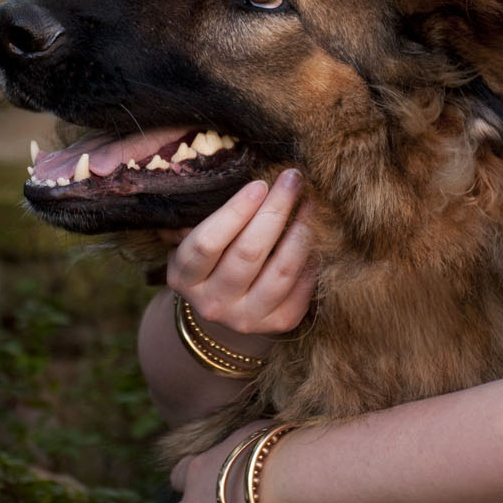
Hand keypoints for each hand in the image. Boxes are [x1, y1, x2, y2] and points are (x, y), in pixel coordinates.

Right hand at [166, 170, 314, 335]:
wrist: (226, 312)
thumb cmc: (213, 261)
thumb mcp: (197, 243)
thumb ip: (216, 218)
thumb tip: (257, 183)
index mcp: (184, 277)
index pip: (208, 242)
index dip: (236, 211)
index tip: (260, 184)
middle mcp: (213, 303)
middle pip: (249, 253)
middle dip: (275, 210)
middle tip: (293, 180)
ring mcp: (246, 318)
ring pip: (281, 270)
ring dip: (301, 231)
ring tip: (310, 203)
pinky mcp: (279, 323)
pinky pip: (303, 286)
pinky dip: (313, 257)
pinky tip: (317, 233)